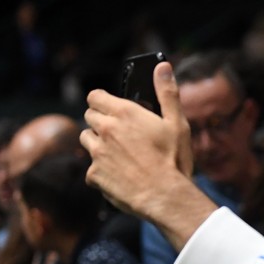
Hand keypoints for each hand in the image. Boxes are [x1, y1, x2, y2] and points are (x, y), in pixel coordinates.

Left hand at [82, 62, 214, 248]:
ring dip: (98, 144)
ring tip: (119, 154)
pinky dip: (102, 171)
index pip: (95, 96)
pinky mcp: (94, 175)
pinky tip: (120, 176)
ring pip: (86, 140)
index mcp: (124, 113)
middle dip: (100, 121)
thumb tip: (163, 66)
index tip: (111, 107)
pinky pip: (92, 169)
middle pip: (89, 117)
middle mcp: (105, 130)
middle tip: (121, 133)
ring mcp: (97, 153)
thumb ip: (167, 93)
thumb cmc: (174, 159)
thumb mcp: (177, 123)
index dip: (102, 100)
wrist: (166, 196)